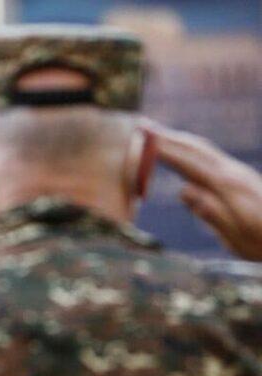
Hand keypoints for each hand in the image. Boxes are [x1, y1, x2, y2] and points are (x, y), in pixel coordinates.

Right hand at [147, 123, 261, 260]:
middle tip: (144, 128)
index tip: (144, 142)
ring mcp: (237, 174)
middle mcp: (232, 174)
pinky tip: (182, 152)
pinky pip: (209, 157)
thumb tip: (183, 191)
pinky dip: (190, 150)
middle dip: (170, 138)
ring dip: (180, 140)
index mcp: (228, 188)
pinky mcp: (240, 178)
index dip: (166, 152)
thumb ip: (211, 213)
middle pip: (196, 150)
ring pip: (204, 150)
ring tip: (157, 134)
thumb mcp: (236, 238)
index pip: (189, 164)